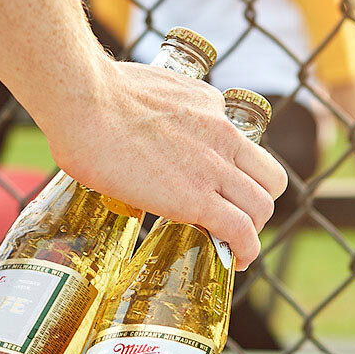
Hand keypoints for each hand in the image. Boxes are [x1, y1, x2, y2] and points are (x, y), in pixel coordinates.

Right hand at [45, 60, 287, 268]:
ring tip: (234, 247)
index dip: (241, 175)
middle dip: (256, 204)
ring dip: (252, 230)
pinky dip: (245, 251)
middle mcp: (223, 135)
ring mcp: (213, 167)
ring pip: (261, 207)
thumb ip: (160, 111)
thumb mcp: (148, 91)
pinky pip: (240, 231)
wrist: (84, 102)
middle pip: (269, 179)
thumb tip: (140, 127)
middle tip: (233, 221)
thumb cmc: (95, 95)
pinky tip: (235, 262)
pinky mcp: (196, 198)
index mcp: (210, 107)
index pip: (246, 146)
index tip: (223, 191)